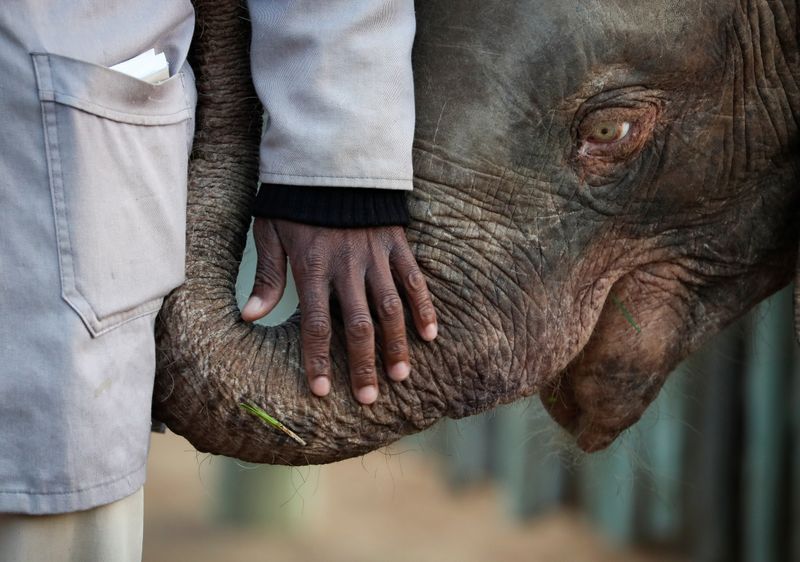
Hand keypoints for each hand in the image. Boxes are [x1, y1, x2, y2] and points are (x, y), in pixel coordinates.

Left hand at [241, 218, 437, 404]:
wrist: (331, 159)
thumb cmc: (296, 201)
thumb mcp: (270, 232)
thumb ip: (266, 275)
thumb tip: (250, 317)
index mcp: (312, 267)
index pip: (314, 324)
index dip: (318, 360)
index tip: (322, 391)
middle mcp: (346, 266)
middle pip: (357, 324)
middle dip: (363, 364)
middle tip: (369, 399)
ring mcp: (375, 256)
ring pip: (390, 307)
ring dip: (396, 344)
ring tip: (400, 376)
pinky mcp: (396, 244)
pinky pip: (413, 279)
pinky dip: (423, 307)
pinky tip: (430, 335)